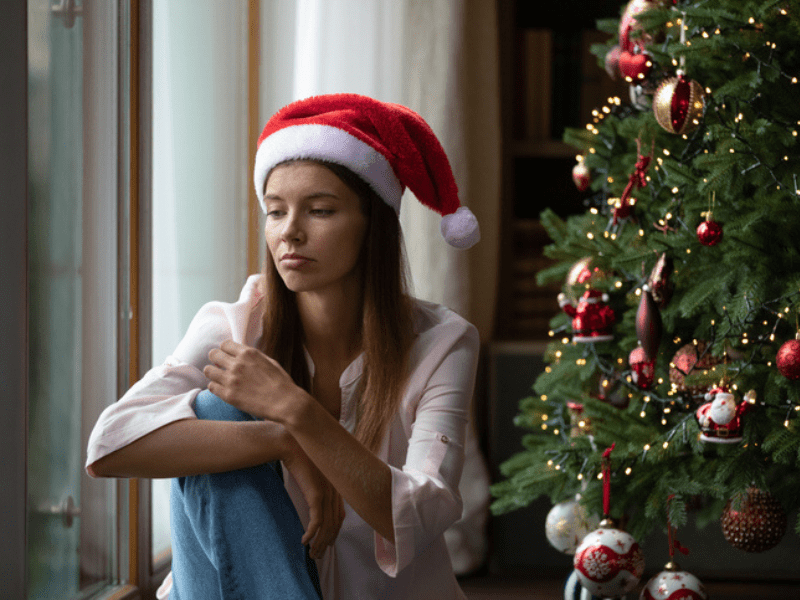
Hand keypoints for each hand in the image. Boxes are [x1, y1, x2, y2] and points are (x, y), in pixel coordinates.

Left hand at [203, 340, 306, 423]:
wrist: (285, 402)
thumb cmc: (280, 382)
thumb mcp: (268, 361)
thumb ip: (252, 357)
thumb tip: (239, 354)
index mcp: (248, 353)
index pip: (225, 344)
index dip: (225, 350)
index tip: (227, 356)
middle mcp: (237, 364)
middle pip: (213, 354)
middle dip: (216, 359)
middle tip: (220, 366)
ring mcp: (231, 380)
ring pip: (208, 370)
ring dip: (213, 373)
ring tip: (220, 378)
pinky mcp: (228, 395)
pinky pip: (211, 387)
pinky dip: (215, 387)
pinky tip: (222, 389)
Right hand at [284, 437, 344, 557]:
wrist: (292, 443)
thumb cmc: (301, 455)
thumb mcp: (313, 471)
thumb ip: (318, 484)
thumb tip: (314, 495)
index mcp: (336, 486)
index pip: (340, 515)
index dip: (335, 531)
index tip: (328, 543)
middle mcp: (335, 491)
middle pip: (334, 525)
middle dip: (326, 542)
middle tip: (318, 555)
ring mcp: (327, 493)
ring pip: (326, 526)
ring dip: (318, 543)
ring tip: (312, 554)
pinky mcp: (316, 494)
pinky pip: (317, 521)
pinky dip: (311, 534)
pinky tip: (304, 541)